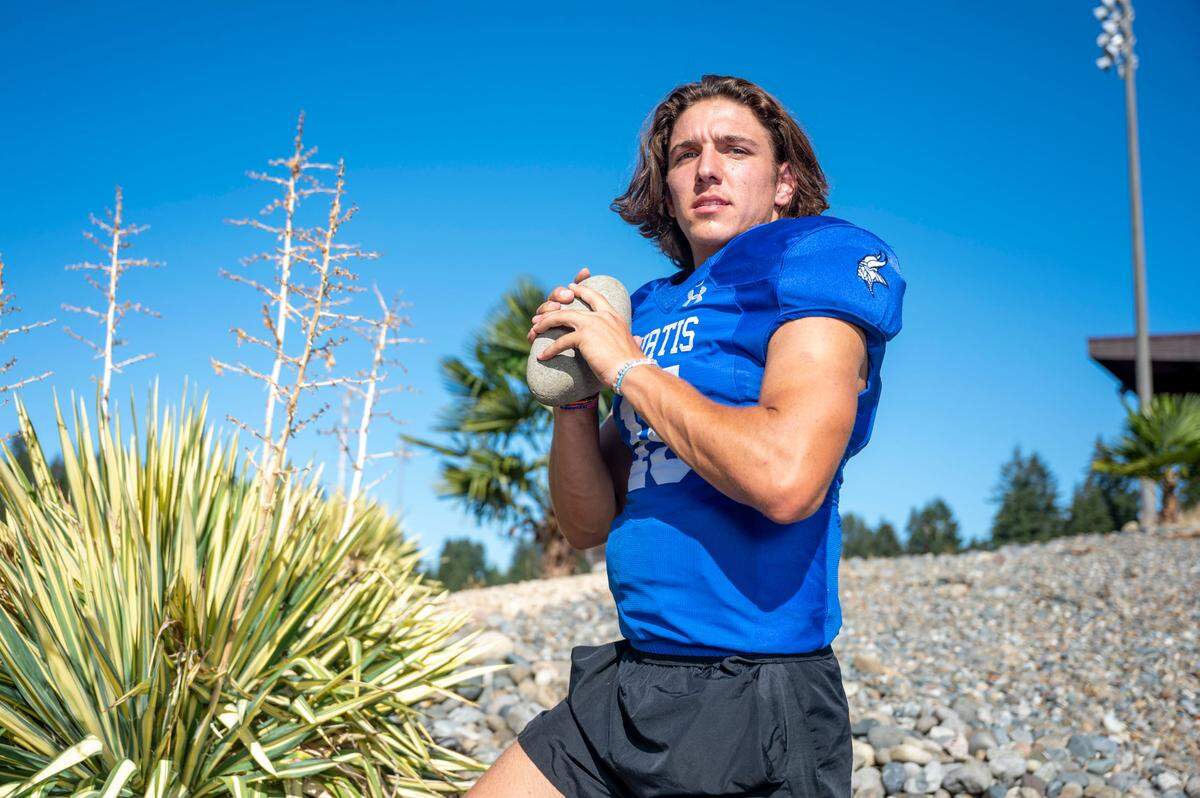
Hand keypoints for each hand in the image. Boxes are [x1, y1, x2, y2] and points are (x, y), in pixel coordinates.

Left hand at [527, 278, 645, 388]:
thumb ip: (633, 339)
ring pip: (561, 317)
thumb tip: (639, 339)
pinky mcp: (584, 337)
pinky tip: (542, 356)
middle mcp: (603, 316)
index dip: (583, 291)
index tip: (571, 287)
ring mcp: (592, 324)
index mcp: (614, 316)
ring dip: (545, 323)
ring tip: (534, 330)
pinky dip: (550, 349)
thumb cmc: (633, 364)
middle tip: (543, 310)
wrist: (632, 371)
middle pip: (572, 306)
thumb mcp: (632, 345)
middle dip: (554, 307)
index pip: (596, 297)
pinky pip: (561, 341)